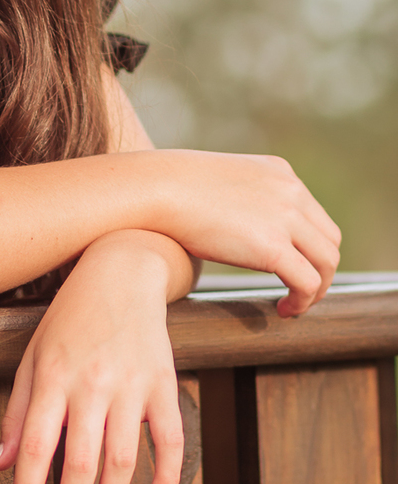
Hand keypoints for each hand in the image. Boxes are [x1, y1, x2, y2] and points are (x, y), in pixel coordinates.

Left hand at [0, 231, 185, 483]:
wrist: (121, 272)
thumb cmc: (70, 319)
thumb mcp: (33, 358)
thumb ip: (17, 414)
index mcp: (52, 378)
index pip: (35, 447)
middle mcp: (90, 385)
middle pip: (79, 462)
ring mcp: (130, 386)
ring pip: (122, 459)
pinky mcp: (163, 384)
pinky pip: (171, 439)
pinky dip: (167, 477)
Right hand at [146, 150, 339, 315]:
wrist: (154, 189)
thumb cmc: (168, 189)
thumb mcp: (217, 183)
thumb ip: (238, 199)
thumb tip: (232, 225)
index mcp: (278, 172)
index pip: (314, 215)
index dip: (309, 247)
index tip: (292, 267)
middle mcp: (290, 191)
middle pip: (329, 239)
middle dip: (319, 269)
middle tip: (297, 291)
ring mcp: (285, 217)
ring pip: (326, 263)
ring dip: (317, 289)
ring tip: (294, 305)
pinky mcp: (273, 246)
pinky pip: (308, 283)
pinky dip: (303, 302)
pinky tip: (283, 310)